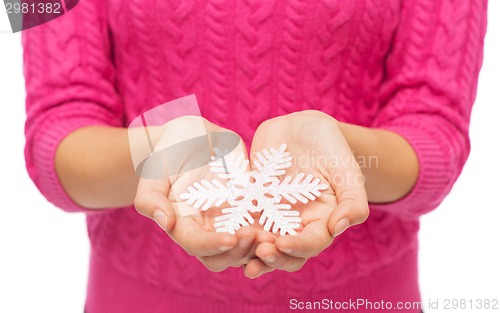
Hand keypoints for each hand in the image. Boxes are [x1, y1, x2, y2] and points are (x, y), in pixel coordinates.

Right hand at [134, 116, 273, 271]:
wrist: (195, 135)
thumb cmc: (170, 150)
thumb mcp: (155, 168)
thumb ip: (151, 197)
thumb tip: (165, 222)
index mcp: (182, 224)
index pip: (196, 245)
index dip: (213, 245)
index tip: (231, 238)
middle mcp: (206, 228)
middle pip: (223, 256)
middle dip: (240, 252)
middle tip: (257, 237)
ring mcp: (229, 221)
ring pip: (245, 248)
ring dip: (258, 247)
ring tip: (273, 235)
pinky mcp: (248, 209)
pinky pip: (263, 226)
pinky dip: (272, 230)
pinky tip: (285, 224)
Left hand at [244, 110, 368, 277]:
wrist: (302, 127)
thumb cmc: (331, 147)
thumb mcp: (347, 170)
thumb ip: (353, 201)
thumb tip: (339, 228)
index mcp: (322, 221)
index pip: (312, 243)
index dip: (298, 247)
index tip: (283, 244)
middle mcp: (296, 224)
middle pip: (285, 252)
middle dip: (272, 257)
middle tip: (259, 253)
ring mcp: (272, 215)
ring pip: (260, 241)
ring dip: (249, 250)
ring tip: (236, 249)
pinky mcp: (253, 202)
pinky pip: (241, 218)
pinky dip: (232, 227)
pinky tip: (221, 230)